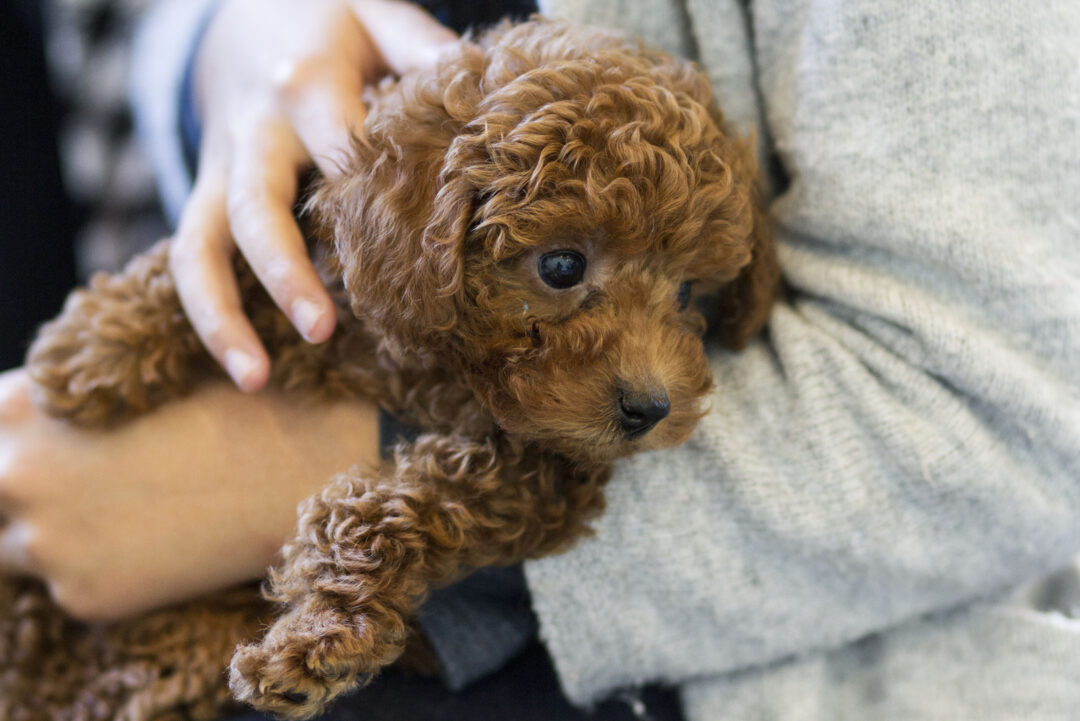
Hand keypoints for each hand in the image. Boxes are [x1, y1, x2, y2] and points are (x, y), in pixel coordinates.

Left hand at [0, 369, 379, 620]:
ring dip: (53, 531)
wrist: (300, 472)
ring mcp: (47, 547)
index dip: (12, 434)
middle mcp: (15, 480)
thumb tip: (37, 419)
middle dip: (26, 486)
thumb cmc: (233, 405)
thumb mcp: (139, 378)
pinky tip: (154, 539)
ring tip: (127, 507)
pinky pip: (69, 582)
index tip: (44, 444)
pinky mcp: (85, 598)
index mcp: (20, 410)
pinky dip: (101, 566)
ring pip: (15, 546)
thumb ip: (66, 398)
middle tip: (90, 479)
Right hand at [171, 0, 456, 389]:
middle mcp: (254, 134)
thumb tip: (483, 82)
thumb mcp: (372, 13)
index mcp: (306, 86)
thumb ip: (421, 48)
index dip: (373, 207)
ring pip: (200, 244)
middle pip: (258, 209)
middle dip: (285, 273)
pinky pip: (193, 255)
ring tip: (254, 378)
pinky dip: (210, 312)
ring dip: (220, 315)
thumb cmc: (324, 21)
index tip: (415, 263)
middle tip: (323, 330)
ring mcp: (222, 170)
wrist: (240, 15)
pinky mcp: (208, 195)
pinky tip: (244, 365)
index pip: (341, 154)